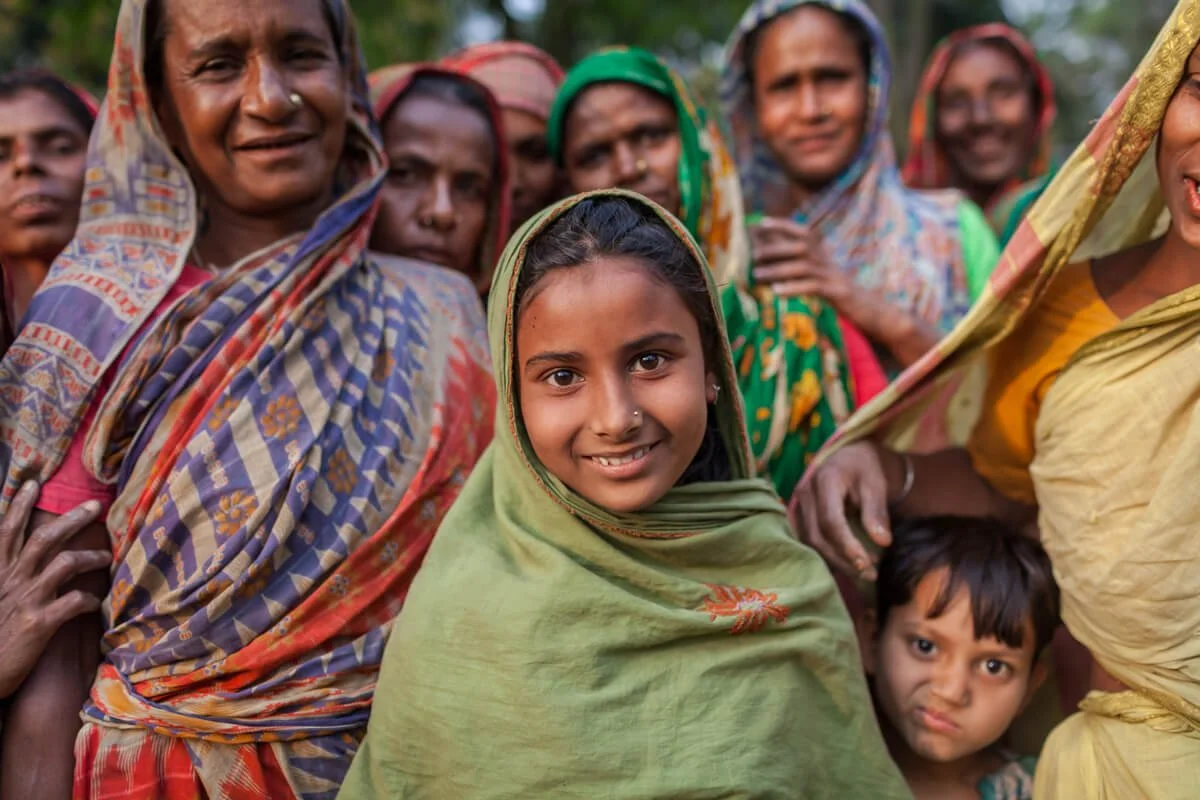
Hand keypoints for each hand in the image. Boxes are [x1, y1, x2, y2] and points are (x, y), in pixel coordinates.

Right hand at [0, 483, 107, 697]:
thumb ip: (9, 575)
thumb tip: (27, 556)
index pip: (6, 531)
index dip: (18, 505)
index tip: (33, 483)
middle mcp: (11, 581)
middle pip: (43, 538)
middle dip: (71, 519)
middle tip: (95, 505)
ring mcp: (25, 601)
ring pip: (64, 564)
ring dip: (90, 557)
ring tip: (107, 558)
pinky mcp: (39, 624)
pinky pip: (73, 602)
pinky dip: (89, 599)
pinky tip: (95, 603)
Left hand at [749, 217, 853, 306]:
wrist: (862, 306)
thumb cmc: (830, 288)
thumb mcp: (814, 272)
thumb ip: (793, 263)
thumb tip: (764, 257)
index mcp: (822, 252)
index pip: (804, 232)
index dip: (784, 225)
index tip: (762, 223)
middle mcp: (827, 259)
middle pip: (801, 247)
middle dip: (776, 249)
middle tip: (754, 256)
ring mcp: (832, 275)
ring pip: (804, 267)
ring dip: (778, 270)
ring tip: (757, 276)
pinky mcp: (836, 292)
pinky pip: (813, 287)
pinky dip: (793, 288)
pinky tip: (777, 291)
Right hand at [790, 441, 892, 579]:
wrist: (848, 457)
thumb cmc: (864, 468)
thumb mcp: (876, 484)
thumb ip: (876, 512)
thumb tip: (883, 542)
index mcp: (824, 480)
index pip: (831, 521)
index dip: (847, 545)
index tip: (868, 564)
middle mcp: (805, 493)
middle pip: (817, 536)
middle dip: (843, 559)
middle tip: (870, 574)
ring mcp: (799, 504)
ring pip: (811, 542)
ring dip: (836, 561)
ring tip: (862, 572)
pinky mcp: (800, 515)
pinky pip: (810, 540)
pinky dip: (828, 555)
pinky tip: (847, 564)